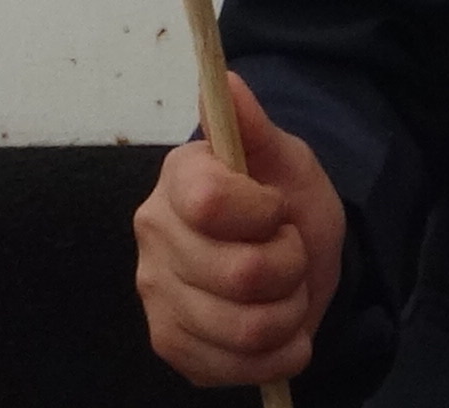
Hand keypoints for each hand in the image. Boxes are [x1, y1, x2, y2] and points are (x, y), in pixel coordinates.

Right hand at [133, 72, 345, 388]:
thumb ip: (255, 127)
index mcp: (178, 182)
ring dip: (290, 313)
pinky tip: (280, 331)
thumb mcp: (286, 160)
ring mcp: (158, 297)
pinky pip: (237, 369)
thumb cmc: (285, 200)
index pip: (210, 203)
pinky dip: (278, 355)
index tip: (276, 208)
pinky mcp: (172, 346)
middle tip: (289, 251)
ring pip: (245, 329)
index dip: (261, 213)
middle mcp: (154, 238)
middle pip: (239, 275)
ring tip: (286, 290)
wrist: (293, 257)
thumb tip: (225, 78)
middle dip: (290, 267)